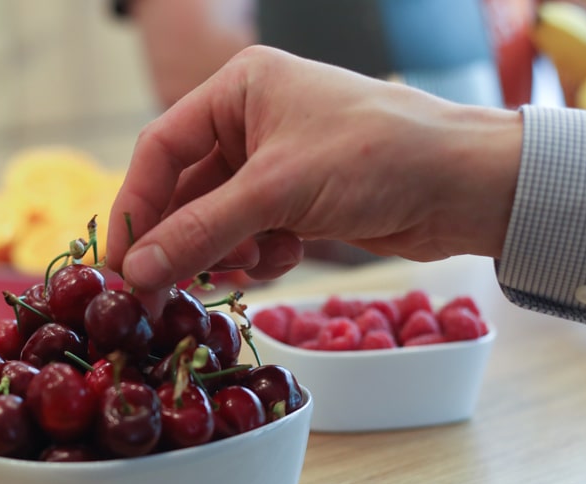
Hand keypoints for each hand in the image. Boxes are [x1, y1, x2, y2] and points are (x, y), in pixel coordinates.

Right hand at [106, 45, 522, 312]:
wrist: (465, 186)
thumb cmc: (377, 157)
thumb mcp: (278, 190)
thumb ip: (201, 231)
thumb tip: (135, 272)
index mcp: (241, 89)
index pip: (161, 147)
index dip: (137, 205)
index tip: (120, 262)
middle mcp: (255, 121)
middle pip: (188, 189)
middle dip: (184, 239)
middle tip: (164, 292)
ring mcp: (280, 164)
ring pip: (221, 219)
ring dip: (227, 250)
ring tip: (249, 263)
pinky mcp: (303, 202)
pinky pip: (256, 235)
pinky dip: (263, 255)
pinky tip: (287, 257)